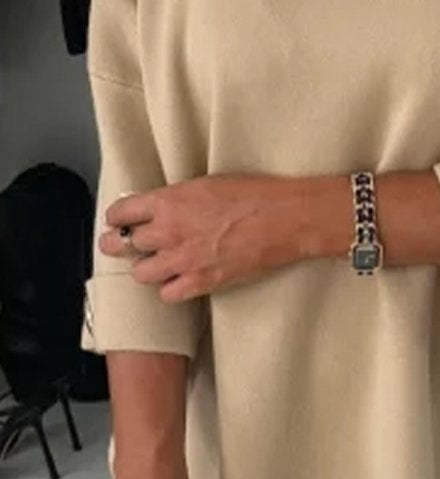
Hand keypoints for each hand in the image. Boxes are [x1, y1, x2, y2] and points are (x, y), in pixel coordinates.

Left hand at [98, 174, 307, 302]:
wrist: (284, 218)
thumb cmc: (254, 194)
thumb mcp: (207, 183)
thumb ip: (177, 198)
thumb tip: (162, 207)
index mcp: (168, 201)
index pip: (120, 212)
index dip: (117, 218)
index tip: (119, 221)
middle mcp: (168, 231)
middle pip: (122, 245)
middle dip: (120, 244)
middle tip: (124, 245)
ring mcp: (183, 259)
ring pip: (140, 273)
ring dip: (147, 268)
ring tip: (158, 263)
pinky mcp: (201, 281)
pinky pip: (167, 295)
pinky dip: (170, 289)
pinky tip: (180, 280)